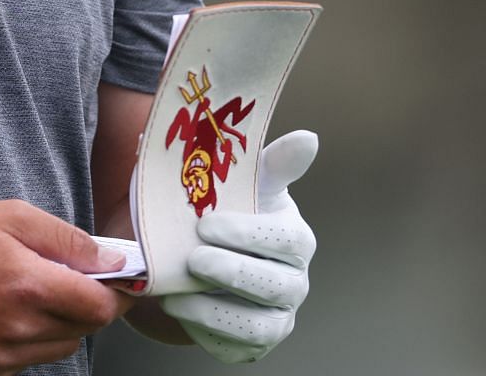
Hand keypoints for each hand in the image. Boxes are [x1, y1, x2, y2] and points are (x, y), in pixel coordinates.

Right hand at [0, 199, 132, 375]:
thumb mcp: (13, 216)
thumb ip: (69, 240)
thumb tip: (112, 261)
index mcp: (28, 286)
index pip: (101, 307)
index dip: (117, 293)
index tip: (119, 280)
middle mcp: (17, 329)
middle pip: (84, 329)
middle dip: (85, 302)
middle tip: (64, 277)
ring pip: (61, 347)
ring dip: (60, 323)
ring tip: (29, 293)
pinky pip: (30, 361)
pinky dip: (32, 340)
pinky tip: (7, 313)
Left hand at [162, 130, 317, 363]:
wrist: (202, 254)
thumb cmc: (227, 211)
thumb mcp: (244, 183)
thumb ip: (271, 162)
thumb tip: (308, 139)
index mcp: (295, 238)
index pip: (288, 239)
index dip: (248, 234)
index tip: (206, 224)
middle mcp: (294, 282)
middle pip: (275, 285)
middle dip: (231, 271)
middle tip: (193, 258)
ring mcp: (277, 318)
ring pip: (257, 324)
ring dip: (214, 308)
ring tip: (176, 290)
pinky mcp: (253, 345)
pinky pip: (235, 345)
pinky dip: (203, 328)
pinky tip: (177, 305)